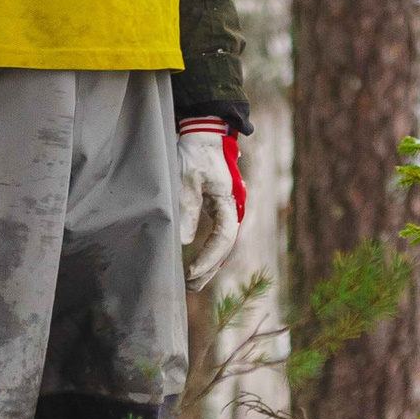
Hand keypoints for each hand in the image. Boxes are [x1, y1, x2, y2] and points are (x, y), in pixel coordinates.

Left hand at [177, 116, 245, 289]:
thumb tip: (186, 242)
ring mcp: (228, 208)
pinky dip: (211, 252)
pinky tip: (201, 266)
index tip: (190, 272)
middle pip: (226, 246)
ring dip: (211, 264)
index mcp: (230, 201)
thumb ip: (188, 209)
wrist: (205, 132)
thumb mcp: (188, 179)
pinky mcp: (219, 207)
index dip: (209, 258)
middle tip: (190, 286)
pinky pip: (219, 236)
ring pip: (224, 244)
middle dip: (210, 269)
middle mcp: (234, 208)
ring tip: (193, 283)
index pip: (224, 238)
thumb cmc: (196, 153)